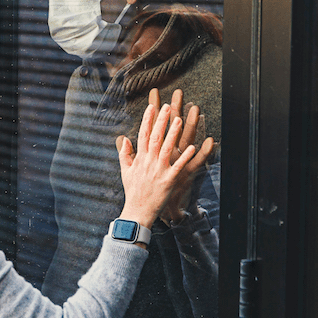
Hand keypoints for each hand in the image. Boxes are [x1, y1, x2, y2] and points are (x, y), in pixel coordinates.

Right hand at [116, 103, 210, 231]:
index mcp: (139, 159)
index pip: (143, 134)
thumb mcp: (126, 171)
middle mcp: (148, 162)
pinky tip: (193, 147)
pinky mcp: (168, 181)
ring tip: (179, 120)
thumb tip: (124, 138)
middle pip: (155, 137)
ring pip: (166, 148)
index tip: (152, 106)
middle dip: (161, 121)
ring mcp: (158, 171)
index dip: (147, 120)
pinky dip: (185, 157)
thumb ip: (125, 154)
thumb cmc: (133, 191)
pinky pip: (178, 167)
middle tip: (167, 106)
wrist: (137, 211)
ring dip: (173, 134)